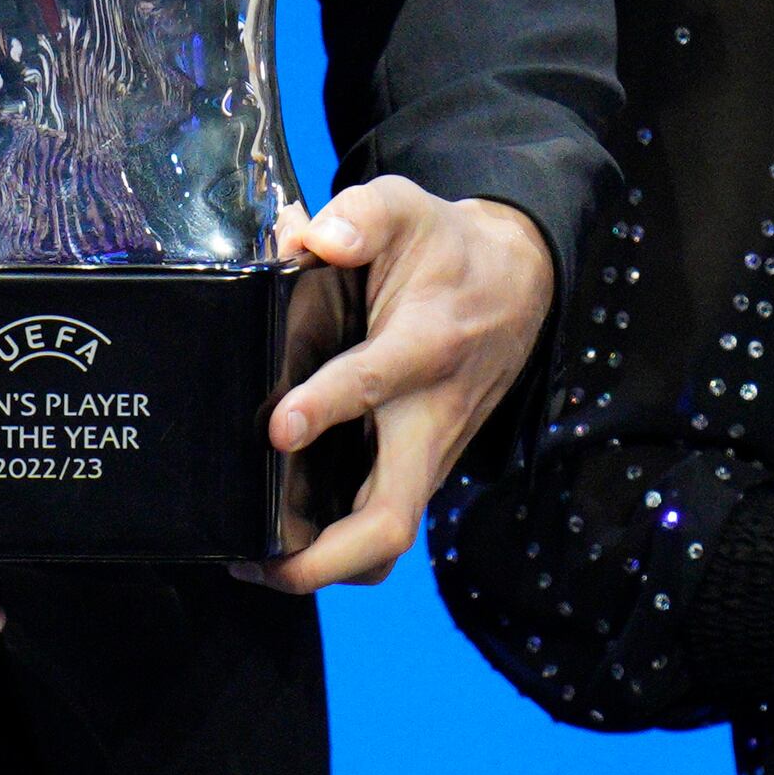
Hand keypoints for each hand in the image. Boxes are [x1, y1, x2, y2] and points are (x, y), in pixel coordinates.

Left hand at [246, 184, 554, 592]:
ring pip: (388, 540)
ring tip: (256, 563)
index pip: (379, 382)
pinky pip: (385, 523)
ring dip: (327, 567)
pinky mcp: (422, 467)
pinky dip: (338, 549)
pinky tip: (282, 539)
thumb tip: (309, 236)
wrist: (517, 283)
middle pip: (393, 520)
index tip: (279, 426)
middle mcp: (432, 416)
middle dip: (326, 557)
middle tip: (256, 561)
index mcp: (427, 344)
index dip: (328, 406)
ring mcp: (429, 453)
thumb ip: (360, 217)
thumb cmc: (447, 249)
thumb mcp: (406, 207)